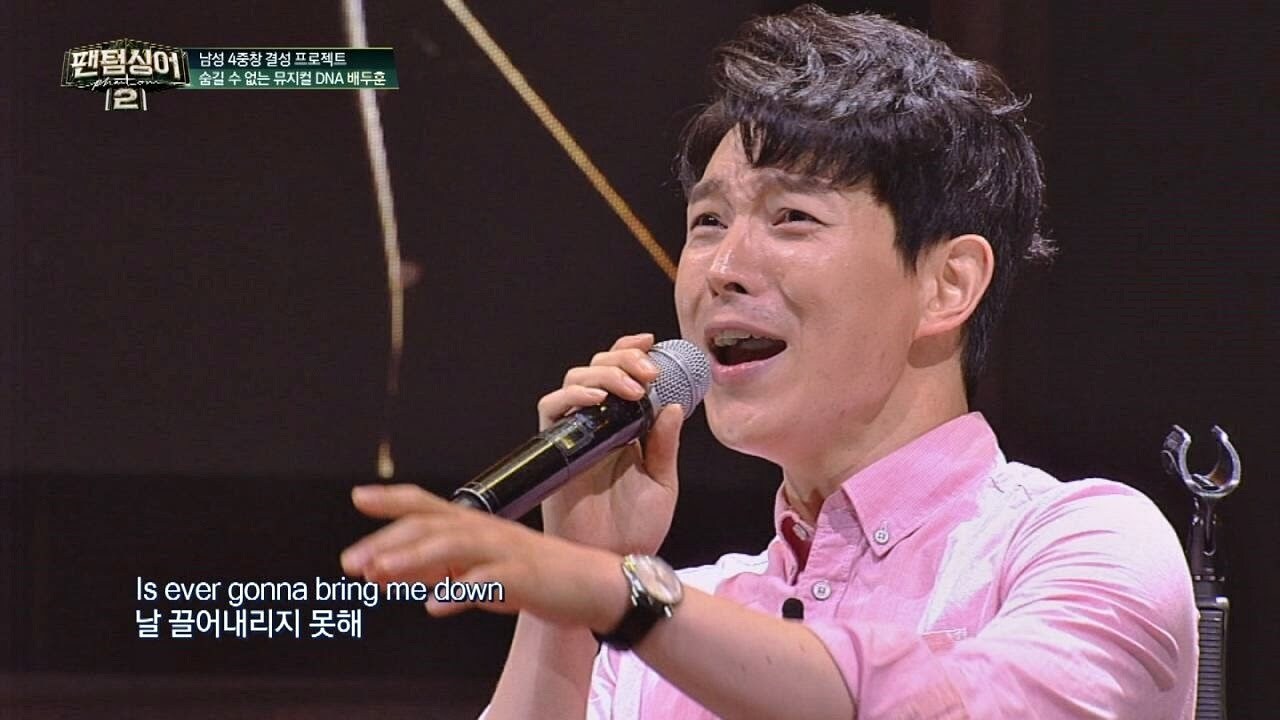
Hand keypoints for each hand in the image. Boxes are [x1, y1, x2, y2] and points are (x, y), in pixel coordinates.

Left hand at [341, 484, 627, 628]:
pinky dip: (460, 591)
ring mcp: (506, 550)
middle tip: (352, 562)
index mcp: (476, 525)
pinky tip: (434, 605)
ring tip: (379, 574)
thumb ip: (436, 570)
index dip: (394, 499)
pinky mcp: (524, 576)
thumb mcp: (478, 572)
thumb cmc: (535, 576)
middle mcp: (487, 530)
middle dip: (389, 540)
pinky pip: (488, 580)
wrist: (593, 585)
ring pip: (453, 545)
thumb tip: (386, 572)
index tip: (359, 497)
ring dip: (413, 558)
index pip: (428, 505)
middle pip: (432, 525)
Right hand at [537, 333, 684, 554]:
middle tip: (648, 371)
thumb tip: (671, 405)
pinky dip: (572, 395)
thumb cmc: (636, 529)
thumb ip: (665, 444)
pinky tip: (597, 399)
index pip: (621, 376)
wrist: (612, 561)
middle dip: (623, 358)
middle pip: (597, 368)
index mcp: (625, 429)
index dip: (630, 351)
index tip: (651, 341)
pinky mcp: (555, 448)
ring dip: (603, 373)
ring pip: (575, 380)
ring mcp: (575, 435)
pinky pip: (552, 407)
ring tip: (631, 387)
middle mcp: (598, 426)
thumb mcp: (662, 482)